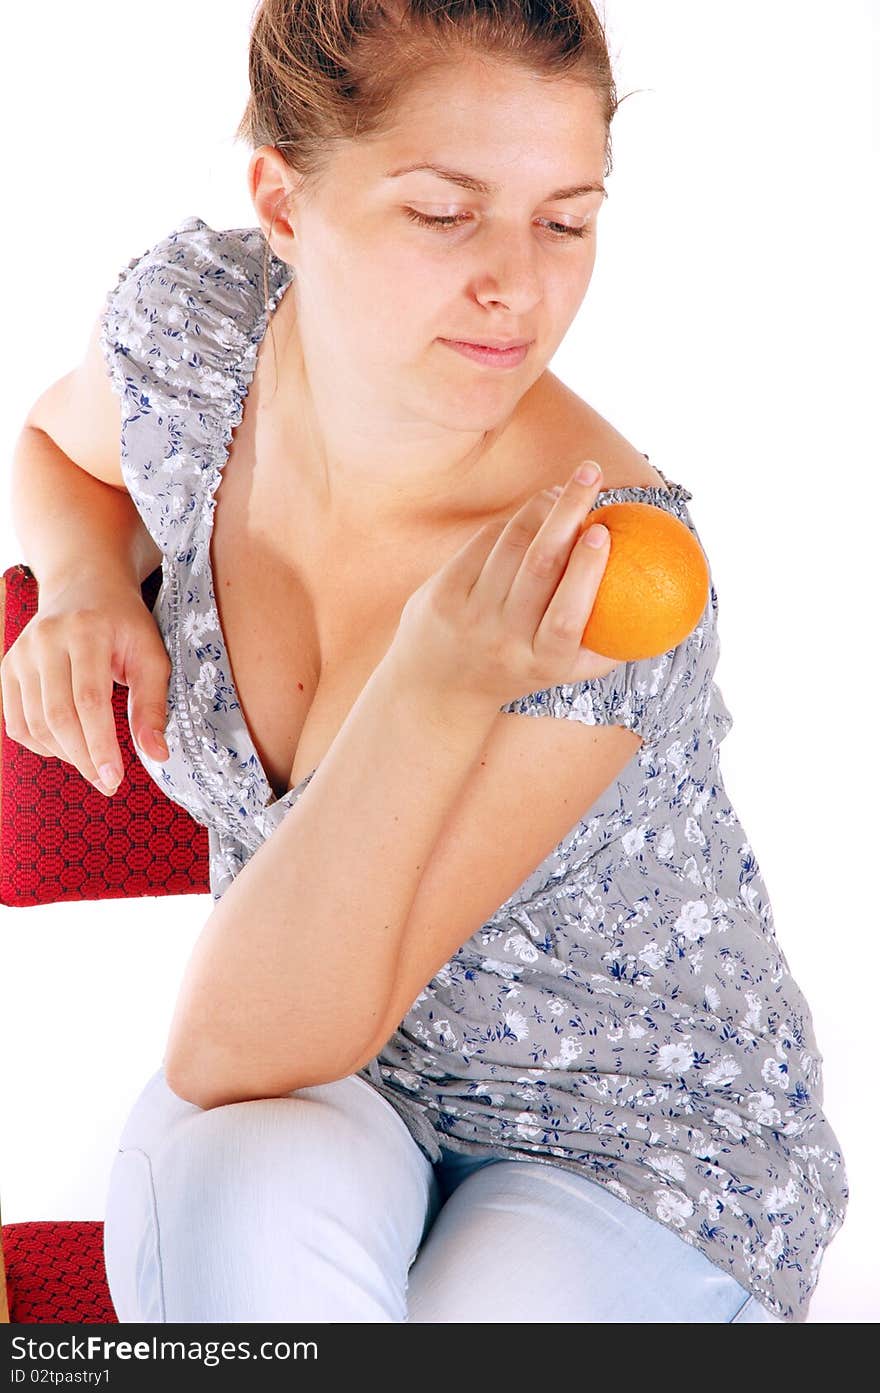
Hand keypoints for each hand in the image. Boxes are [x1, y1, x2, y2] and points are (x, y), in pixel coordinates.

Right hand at [0, 575, 171, 794]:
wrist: (85, 585)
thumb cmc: (124, 623)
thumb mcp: (151, 655)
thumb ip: (152, 705)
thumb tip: (157, 755)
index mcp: (86, 632)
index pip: (89, 700)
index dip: (100, 745)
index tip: (115, 779)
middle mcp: (46, 641)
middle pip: (57, 716)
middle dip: (83, 758)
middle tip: (106, 782)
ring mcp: (21, 654)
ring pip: (34, 723)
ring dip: (64, 754)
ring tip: (93, 764)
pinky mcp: (9, 668)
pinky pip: (16, 721)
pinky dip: (40, 744)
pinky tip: (67, 747)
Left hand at [389, 460, 622, 710]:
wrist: (439, 688)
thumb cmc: (520, 669)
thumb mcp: (565, 670)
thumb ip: (609, 644)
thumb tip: (668, 611)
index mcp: (544, 662)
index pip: (567, 616)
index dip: (585, 571)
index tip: (602, 531)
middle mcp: (505, 640)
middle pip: (539, 566)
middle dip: (568, 511)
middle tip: (591, 474)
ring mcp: (471, 616)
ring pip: (511, 544)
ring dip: (541, 506)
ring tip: (564, 489)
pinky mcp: (443, 594)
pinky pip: (485, 542)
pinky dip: (513, 522)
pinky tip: (533, 513)